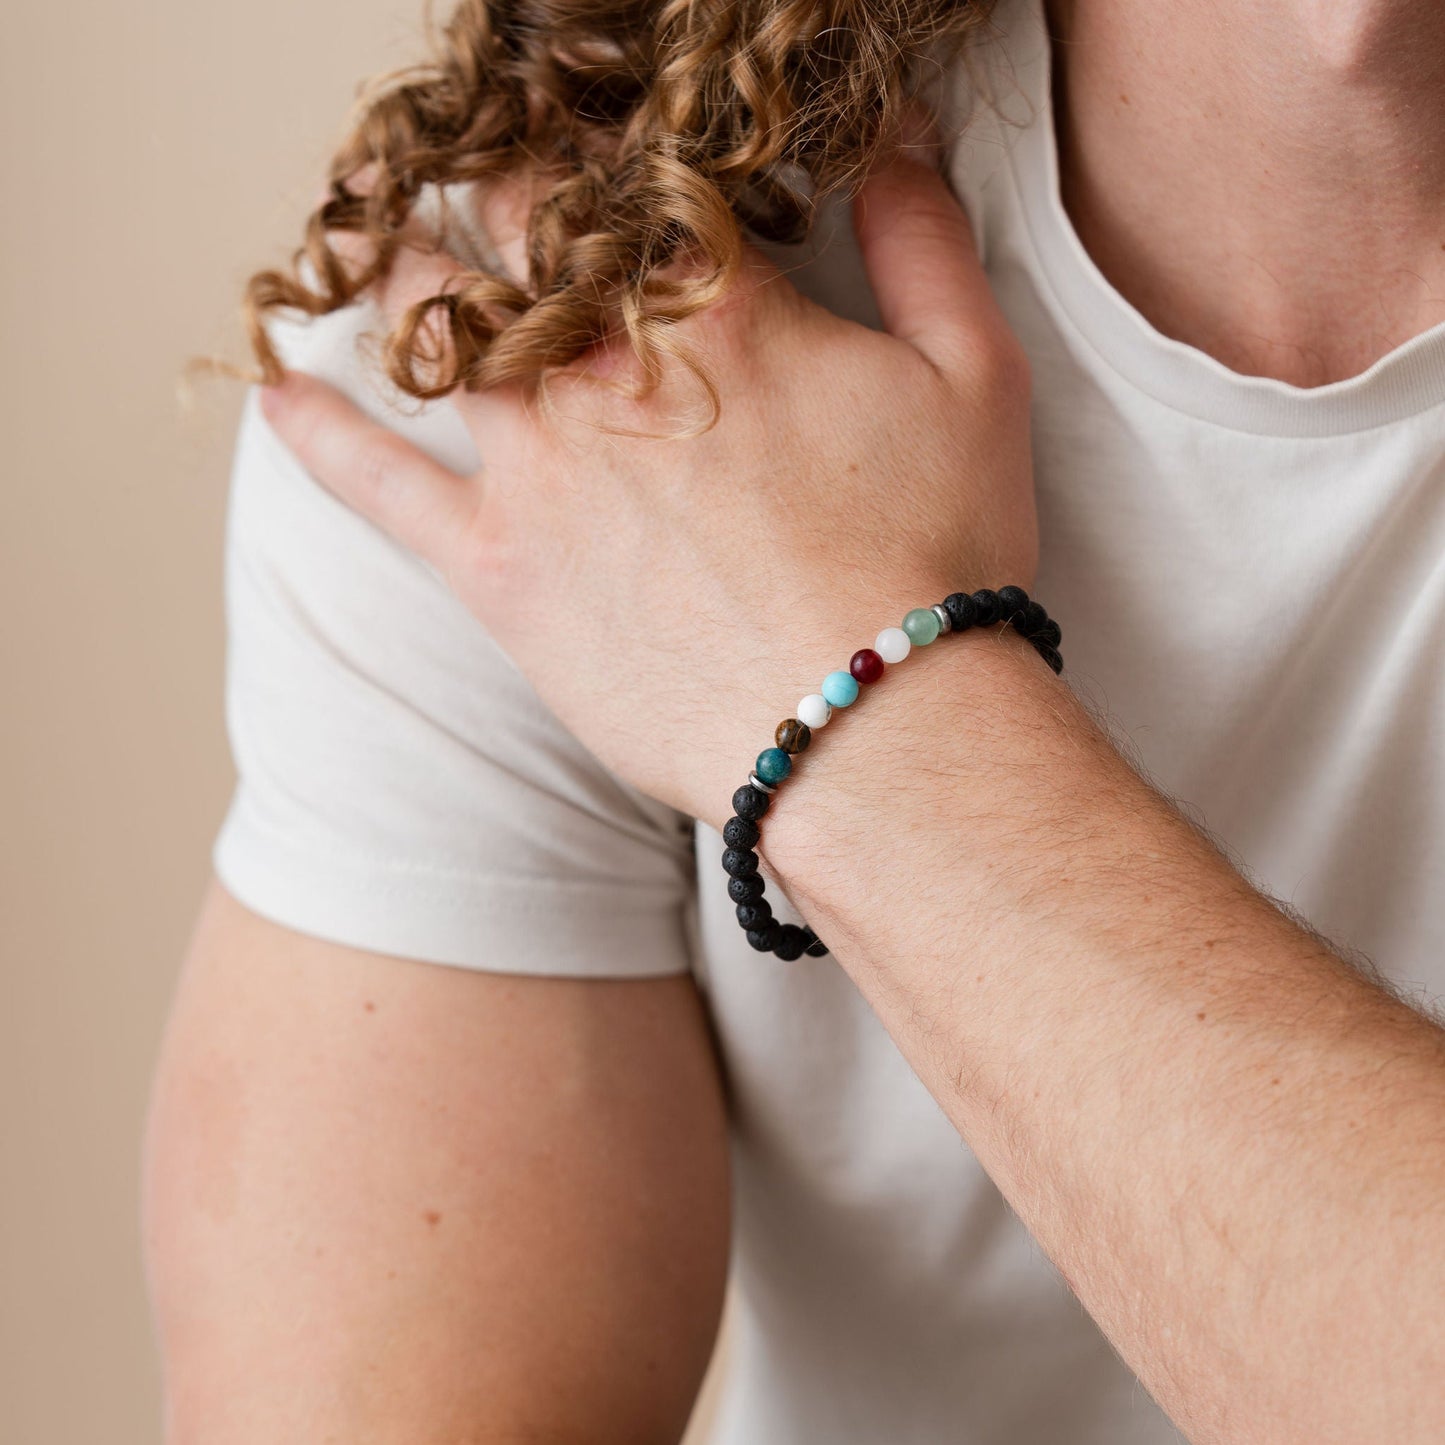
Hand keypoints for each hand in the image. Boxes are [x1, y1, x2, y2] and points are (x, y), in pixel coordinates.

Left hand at [261, 153, 1039, 827]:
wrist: (870, 732)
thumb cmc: (934, 561)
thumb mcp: (973, 379)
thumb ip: (926, 240)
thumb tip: (897, 135)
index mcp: (715, 308)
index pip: (616, 181)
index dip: (586, 151)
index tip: (571, 147)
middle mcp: (602, 366)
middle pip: (506, 239)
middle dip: (492, 200)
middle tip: (476, 184)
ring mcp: (536, 467)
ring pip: (428, 329)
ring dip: (402, 278)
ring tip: (379, 250)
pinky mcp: (500, 570)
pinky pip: (381, 487)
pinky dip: (322, 435)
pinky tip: (282, 398)